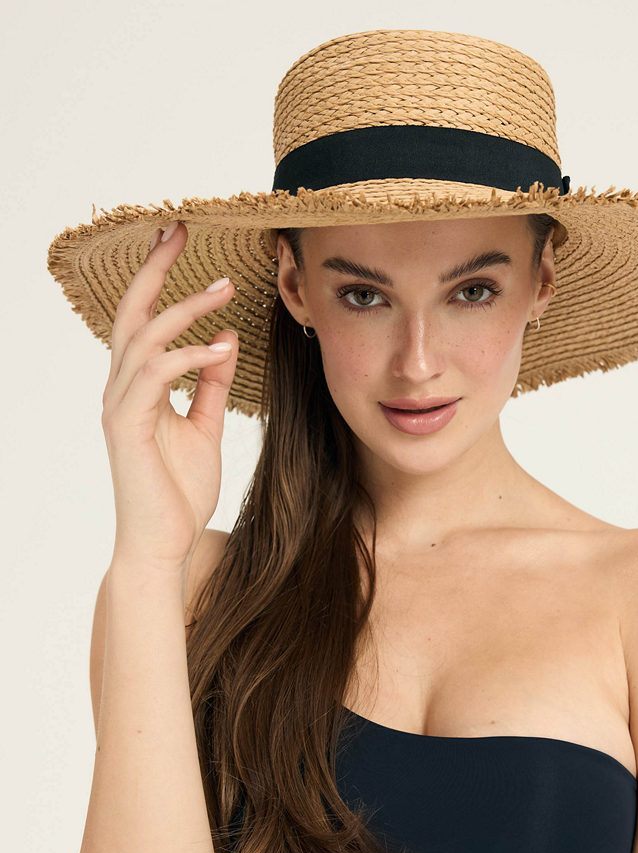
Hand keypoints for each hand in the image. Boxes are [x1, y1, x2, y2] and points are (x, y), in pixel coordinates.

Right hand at [101, 218, 239, 575]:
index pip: (144, 319)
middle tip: (181, 229)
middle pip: (131, 313)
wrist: (163, 545)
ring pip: (144, 338)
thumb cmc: (178, 493)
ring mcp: (120, 406)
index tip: (182, 240)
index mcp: (138, 386)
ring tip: (224, 288)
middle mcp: (121, 389)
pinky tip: (220, 348)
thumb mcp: (204, 429)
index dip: (160, 279)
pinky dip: (188, 357)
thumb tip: (224, 340)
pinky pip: (155, 376)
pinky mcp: (127, 427)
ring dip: (185, 309)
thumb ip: (210, 386)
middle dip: (156, 269)